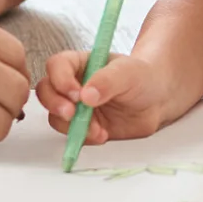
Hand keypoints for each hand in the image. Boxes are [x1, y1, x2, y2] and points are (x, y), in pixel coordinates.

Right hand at [35, 50, 168, 146]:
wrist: (157, 100)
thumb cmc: (142, 77)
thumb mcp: (128, 72)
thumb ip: (107, 80)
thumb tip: (86, 96)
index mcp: (79, 63)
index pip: (56, 65)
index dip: (60, 79)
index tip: (76, 93)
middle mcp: (73, 84)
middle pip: (46, 91)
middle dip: (55, 104)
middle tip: (72, 113)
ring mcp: (76, 107)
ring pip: (55, 116)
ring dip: (70, 125)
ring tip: (97, 129)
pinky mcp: (83, 126)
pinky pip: (71, 134)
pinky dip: (82, 138)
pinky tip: (102, 135)